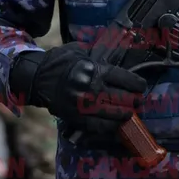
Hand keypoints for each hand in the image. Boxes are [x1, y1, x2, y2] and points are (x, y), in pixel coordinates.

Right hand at [10, 43, 146, 133]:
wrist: (36, 78)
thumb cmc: (60, 62)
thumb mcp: (79, 51)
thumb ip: (97, 55)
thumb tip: (117, 54)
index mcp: (93, 69)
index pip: (124, 79)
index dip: (137, 84)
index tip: (141, 86)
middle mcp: (91, 88)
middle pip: (122, 98)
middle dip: (133, 101)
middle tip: (137, 101)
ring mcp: (84, 105)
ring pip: (114, 114)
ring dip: (126, 114)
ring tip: (129, 113)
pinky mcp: (77, 118)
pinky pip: (100, 126)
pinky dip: (111, 127)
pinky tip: (117, 124)